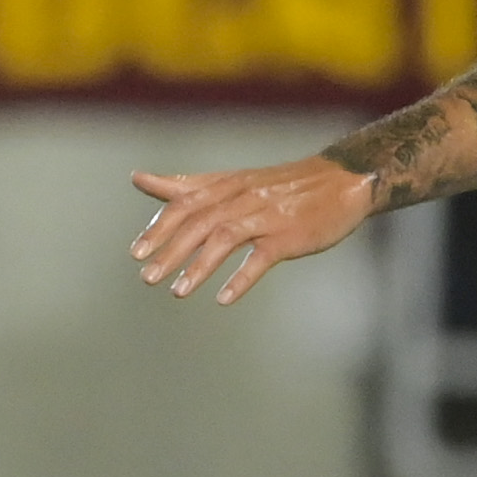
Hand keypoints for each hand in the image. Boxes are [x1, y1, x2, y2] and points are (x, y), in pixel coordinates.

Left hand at [128, 156, 374, 303]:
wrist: (340, 181)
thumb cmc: (281, 186)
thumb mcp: (231, 181)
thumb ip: (185, 185)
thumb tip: (138, 179)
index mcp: (225, 185)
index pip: (184, 203)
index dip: (160, 227)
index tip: (136, 252)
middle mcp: (242, 197)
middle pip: (199, 222)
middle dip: (171, 250)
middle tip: (148, 277)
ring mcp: (266, 216)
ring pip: (225, 237)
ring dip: (199, 266)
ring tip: (178, 292)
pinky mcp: (289, 235)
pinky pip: (262, 257)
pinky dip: (242, 277)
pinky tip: (224, 298)